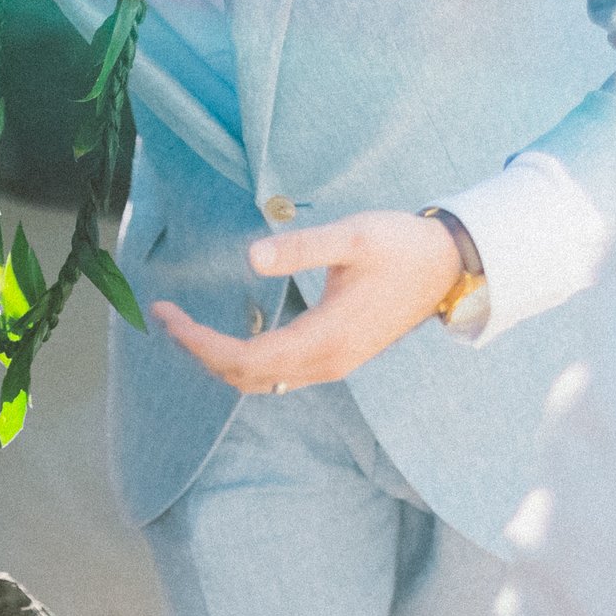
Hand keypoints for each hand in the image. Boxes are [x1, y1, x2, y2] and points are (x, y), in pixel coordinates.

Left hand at [151, 209, 462, 392]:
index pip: (244, 358)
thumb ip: (301, 246)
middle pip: (246, 376)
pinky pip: (279, 373)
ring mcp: (332, 365)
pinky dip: (246, 360)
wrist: (450, 267)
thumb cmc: (402, 245)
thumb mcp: (353, 235)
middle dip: (200, 351)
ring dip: (221, 360)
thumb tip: (252, 257)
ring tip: (187, 328)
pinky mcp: (337, 357)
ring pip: (262, 380)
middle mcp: (326, 363)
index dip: (200, 342)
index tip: (168, 315)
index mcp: (325, 338)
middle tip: (165, 317)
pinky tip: (231, 335)